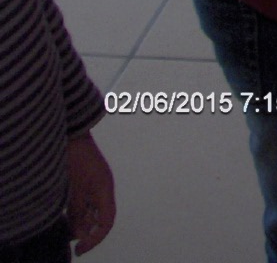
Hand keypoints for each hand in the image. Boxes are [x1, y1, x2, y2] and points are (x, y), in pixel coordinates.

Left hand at [66, 131, 114, 253]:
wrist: (72, 133)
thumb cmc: (75, 157)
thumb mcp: (73, 188)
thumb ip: (78, 210)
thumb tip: (79, 233)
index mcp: (104, 189)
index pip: (106, 221)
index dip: (96, 238)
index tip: (81, 249)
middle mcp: (103, 188)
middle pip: (100, 218)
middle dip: (87, 232)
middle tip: (71, 243)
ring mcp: (95, 184)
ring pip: (91, 211)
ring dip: (80, 222)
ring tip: (65, 231)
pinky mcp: (86, 180)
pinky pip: (84, 203)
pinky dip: (76, 213)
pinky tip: (65, 217)